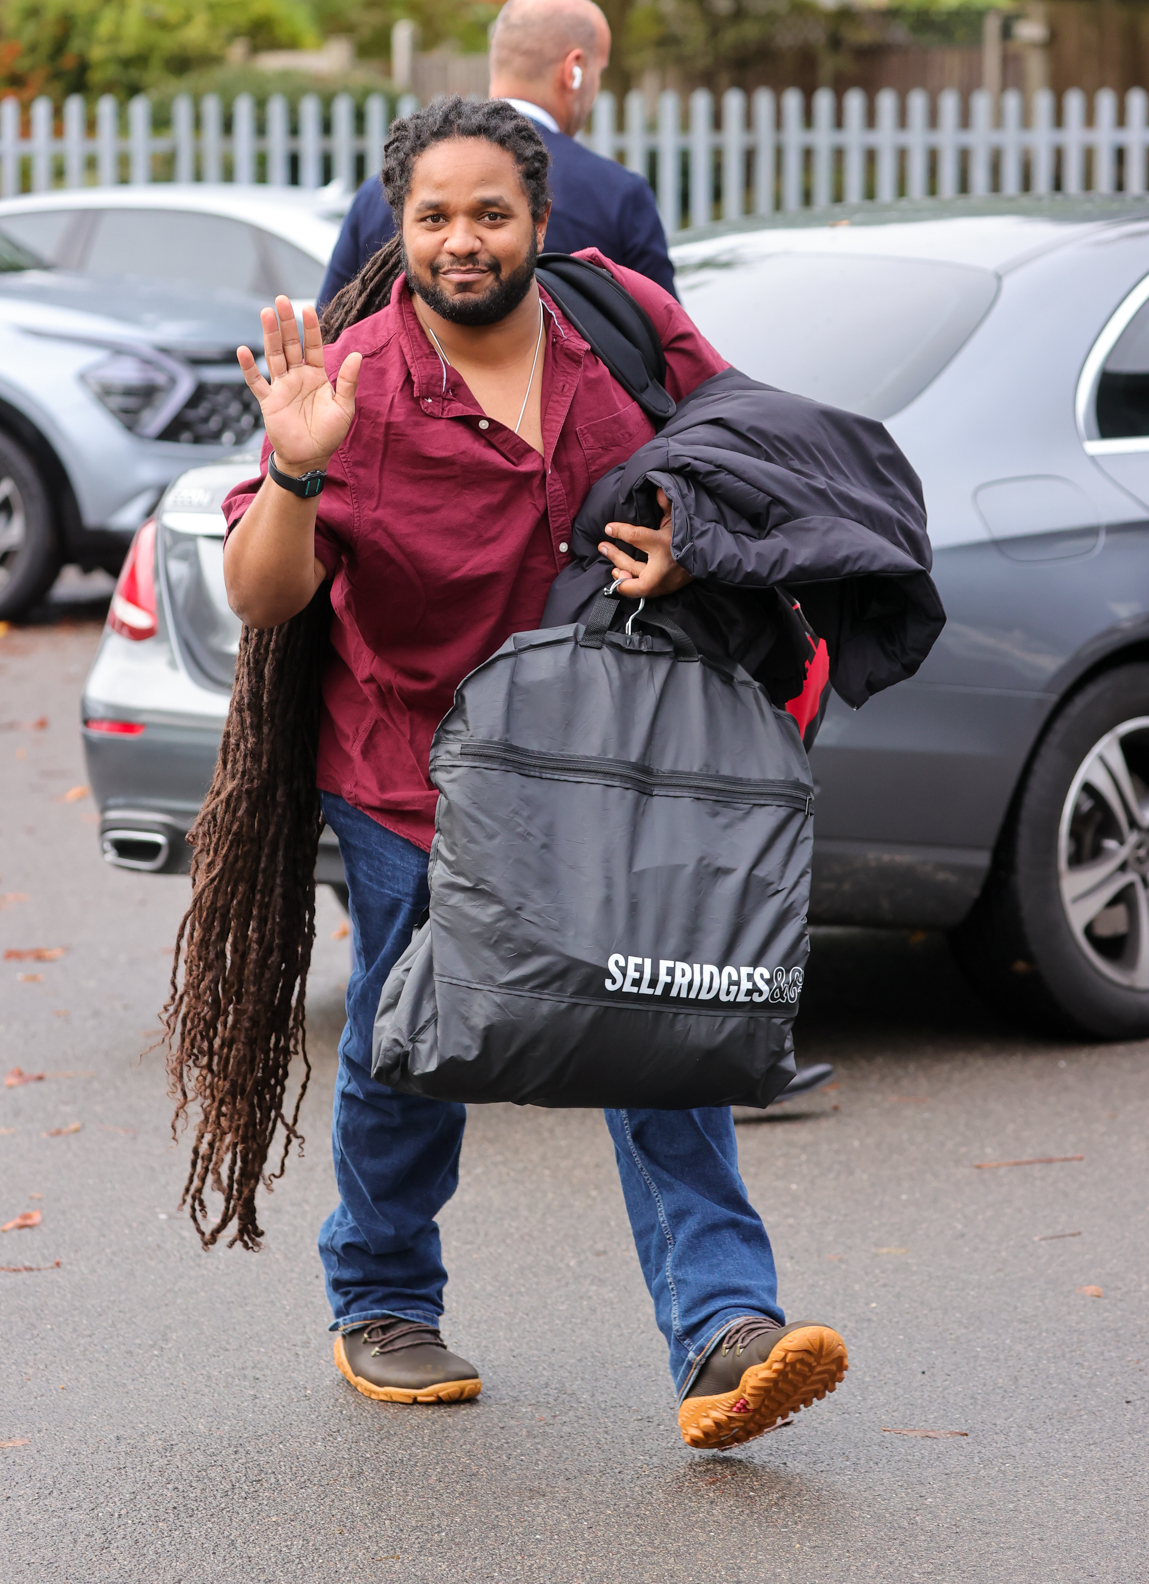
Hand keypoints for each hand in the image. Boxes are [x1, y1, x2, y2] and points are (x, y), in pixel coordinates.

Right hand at [237, 296, 361, 474]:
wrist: (310, 457)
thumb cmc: (329, 434)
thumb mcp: (344, 407)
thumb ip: (348, 382)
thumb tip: (357, 356)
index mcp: (317, 375)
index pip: (313, 346)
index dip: (310, 328)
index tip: (307, 308)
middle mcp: (297, 376)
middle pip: (290, 344)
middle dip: (286, 323)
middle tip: (281, 300)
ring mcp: (281, 387)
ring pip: (274, 356)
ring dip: (269, 335)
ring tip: (265, 313)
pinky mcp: (269, 401)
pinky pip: (257, 382)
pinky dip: (249, 368)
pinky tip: (243, 350)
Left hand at [599, 488, 691, 598]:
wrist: (709, 560)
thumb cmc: (692, 537)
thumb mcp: (679, 519)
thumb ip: (667, 505)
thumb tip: (658, 489)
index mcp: (665, 544)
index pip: (636, 537)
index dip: (620, 531)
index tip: (608, 528)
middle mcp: (663, 566)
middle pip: (632, 564)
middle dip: (615, 555)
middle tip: (602, 545)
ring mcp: (663, 582)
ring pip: (635, 580)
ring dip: (620, 571)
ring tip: (611, 565)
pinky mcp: (663, 590)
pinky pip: (642, 589)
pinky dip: (630, 583)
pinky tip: (621, 574)